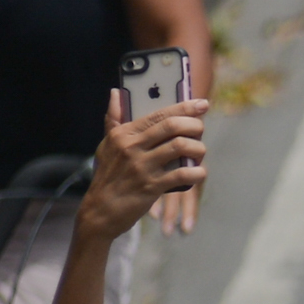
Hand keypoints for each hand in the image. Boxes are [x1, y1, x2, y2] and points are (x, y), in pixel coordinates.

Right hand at [83, 94, 205, 245]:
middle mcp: (132, 146)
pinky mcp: (151, 186)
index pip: (158, 114)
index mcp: (123, 133)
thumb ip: (114, 119)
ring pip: (180, 147)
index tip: (202, 104)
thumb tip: (116, 93)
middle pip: (172, 126)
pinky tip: (199, 173)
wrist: (101, 209)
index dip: (184, 107)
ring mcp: (142, 166)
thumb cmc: (108, 176)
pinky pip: (182, 175)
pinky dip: (197, 173)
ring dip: (198, 149)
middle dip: (194, 126)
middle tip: (201, 131)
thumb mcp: (107, 145)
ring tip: (199, 153)